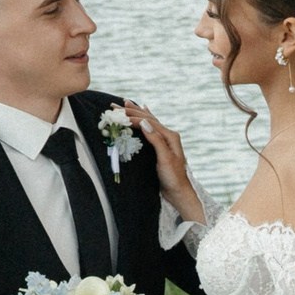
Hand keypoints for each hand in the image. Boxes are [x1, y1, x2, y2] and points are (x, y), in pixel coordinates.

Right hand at [124, 101, 200, 223]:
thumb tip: (144, 122)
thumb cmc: (173, 177)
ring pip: (148, 121)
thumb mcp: (165, 158)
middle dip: (131, 111)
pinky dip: (146, 118)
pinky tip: (144, 111)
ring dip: (136, 112)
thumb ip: (156, 140)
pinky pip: (151, 127)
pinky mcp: (161, 146)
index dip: (133, 117)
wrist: (179, 191)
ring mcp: (165, 140)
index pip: (148, 122)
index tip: (118, 115)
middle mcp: (168, 135)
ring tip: (125, 103)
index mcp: (170, 136)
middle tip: (114, 106)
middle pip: (148, 119)